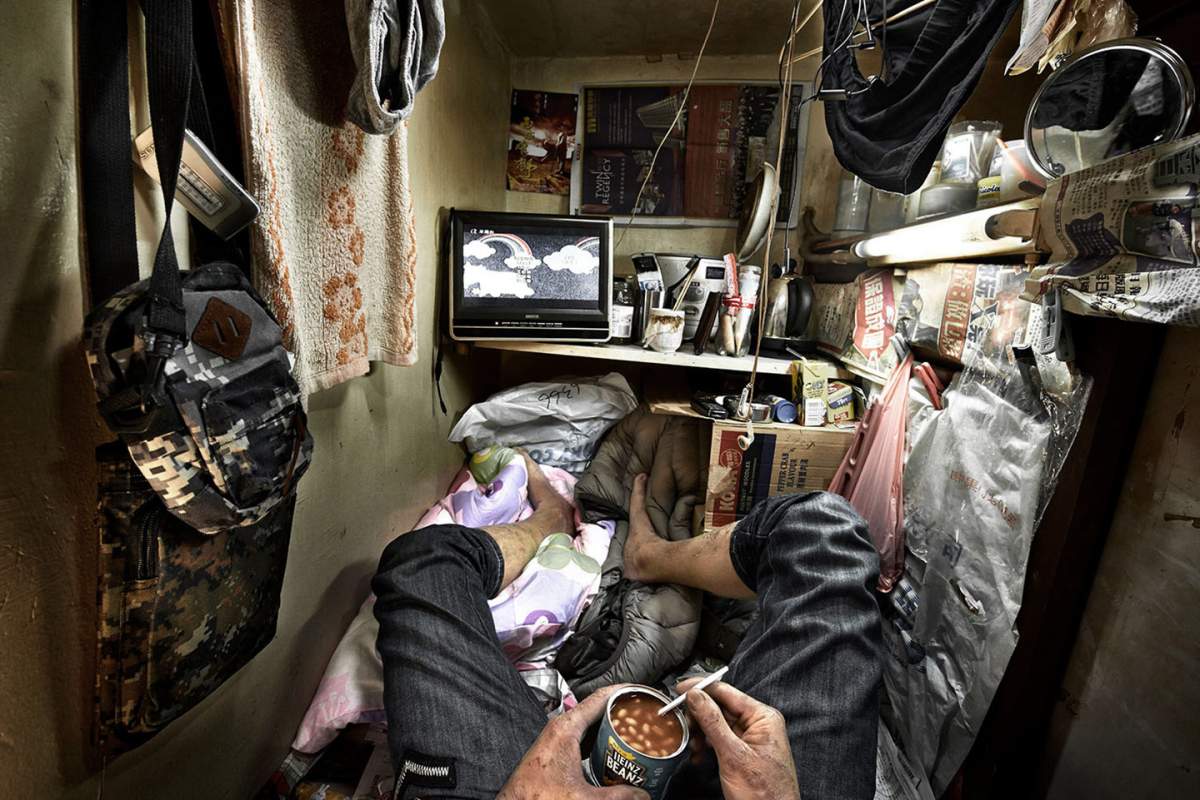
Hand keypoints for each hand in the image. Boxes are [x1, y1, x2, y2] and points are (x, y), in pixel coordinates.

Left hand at [498, 684, 649, 799]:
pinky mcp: (555, 753)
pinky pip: (583, 738)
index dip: (625, 692)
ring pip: (590, 725)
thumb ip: (618, 796)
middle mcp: (559, 729)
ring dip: (611, 728)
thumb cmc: (536, 798)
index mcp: (566, 728)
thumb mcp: (585, 798)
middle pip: (597, 710)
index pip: (600, 697)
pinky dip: (600, 741)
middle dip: (622, 712)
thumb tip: (642, 795)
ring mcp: (556, 740)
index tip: (642, 692)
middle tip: (645, 716)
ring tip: (635, 733)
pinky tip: (613, 754)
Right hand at [679, 679, 800, 799]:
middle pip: (719, 707)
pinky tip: (698, 754)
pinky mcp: (742, 753)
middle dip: (698, 716)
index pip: (726, 691)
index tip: (678, 689)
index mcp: (763, 717)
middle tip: (682, 723)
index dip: (701, 688)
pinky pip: (719, 740)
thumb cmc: (764, 794)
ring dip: (700, 733)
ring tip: (692, 745)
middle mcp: (758, 724)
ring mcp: (750, 739)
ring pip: (716, 724)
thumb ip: (713, 722)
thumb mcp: (733, 755)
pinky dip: (706, 745)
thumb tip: (695, 695)